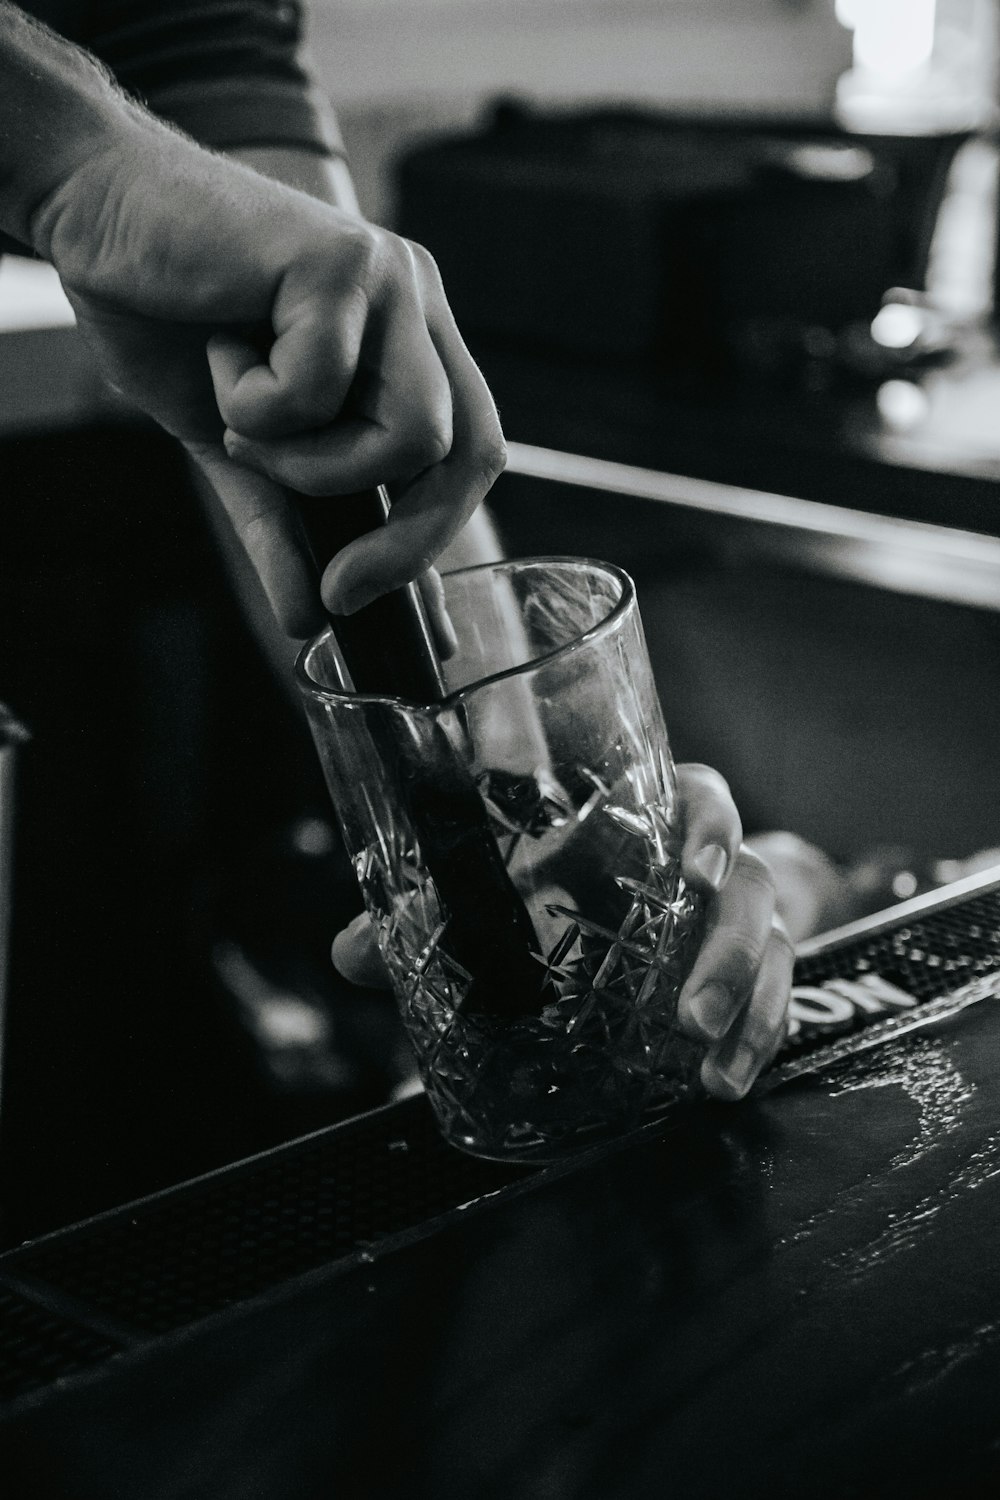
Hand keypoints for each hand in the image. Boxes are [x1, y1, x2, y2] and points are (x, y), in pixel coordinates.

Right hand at [32, 110, 503, 635]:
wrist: (97, 213)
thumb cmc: (170, 318)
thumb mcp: (236, 450)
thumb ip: (283, 524)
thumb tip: (308, 620)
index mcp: (409, 344)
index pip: (470, 455)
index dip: (429, 538)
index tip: (352, 594)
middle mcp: (415, 305)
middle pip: (469, 452)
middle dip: (406, 541)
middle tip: (338, 580)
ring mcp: (387, 278)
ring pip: (410, 433)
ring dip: (312, 462)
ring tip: (244, 419)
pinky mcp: (338, 260)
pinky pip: (321, 387)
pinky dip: (255, 402)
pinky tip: (220, 351)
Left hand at [333, 763, 793, 1100]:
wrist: (607, 934)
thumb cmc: (551, 893)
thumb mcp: (494, 899)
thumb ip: (428, 921)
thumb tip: (352, 953)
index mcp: (645, 821)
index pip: (698, 796)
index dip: (710, 824)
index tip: (695, 870)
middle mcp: (699, 868)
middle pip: (749, 882)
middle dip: (729, 946)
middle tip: (689, 1010)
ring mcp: (731, 922)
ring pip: (773, 945)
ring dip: (750, 1004)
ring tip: (707, 1065)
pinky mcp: (749, 976)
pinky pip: (778, 1001)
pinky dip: (758, 1042)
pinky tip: (725, 1082)